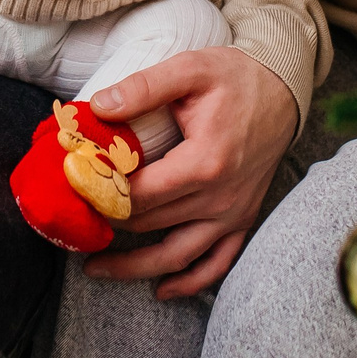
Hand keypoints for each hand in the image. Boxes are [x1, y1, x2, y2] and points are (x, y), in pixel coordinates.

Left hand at [81, 47, 296, 298]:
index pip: (141, 193)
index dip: (103, 195)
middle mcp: (221, 196)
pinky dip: (189, 282)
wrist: (283, 90)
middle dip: (109, 225)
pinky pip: (217, 263)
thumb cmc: (235, 77)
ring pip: (177, 254)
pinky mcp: (243, 218)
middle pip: (151, 224)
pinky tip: (161, 289)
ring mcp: (234, 212)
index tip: (73, 191)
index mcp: (205, 162)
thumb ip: (143, 88)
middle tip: (73, 222)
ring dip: (135, 267)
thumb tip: (98, 108)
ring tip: (96, 268)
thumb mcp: (190, 69)